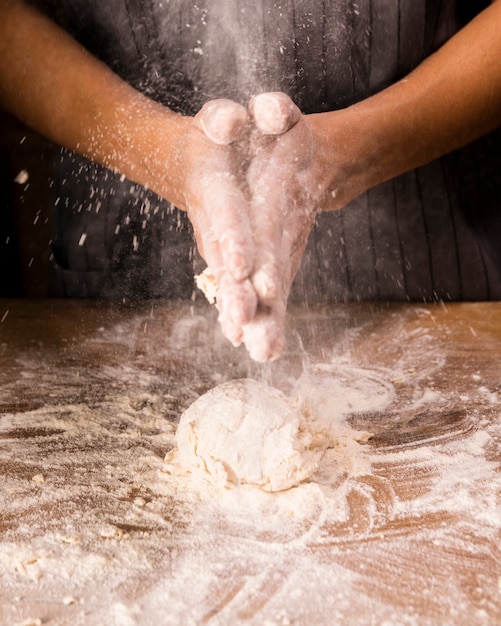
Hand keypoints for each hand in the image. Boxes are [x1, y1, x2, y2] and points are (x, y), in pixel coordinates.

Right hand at [185, 94, 330, 360]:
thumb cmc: (230, 136)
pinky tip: (266, 348)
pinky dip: (259, 320)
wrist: (210, 162)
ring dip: (247, 318)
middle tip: (244, 323)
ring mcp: (228, 248)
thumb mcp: (235, 115)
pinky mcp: (244, 263)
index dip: (232, 238)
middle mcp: (218, 226)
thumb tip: (248, 119)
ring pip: (237, 286)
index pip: (224, 214)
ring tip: (261, 349)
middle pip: (227, 263)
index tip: (239, 268)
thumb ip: (245, 115)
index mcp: (214, 187)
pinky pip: (250, 293)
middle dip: (236, 292)